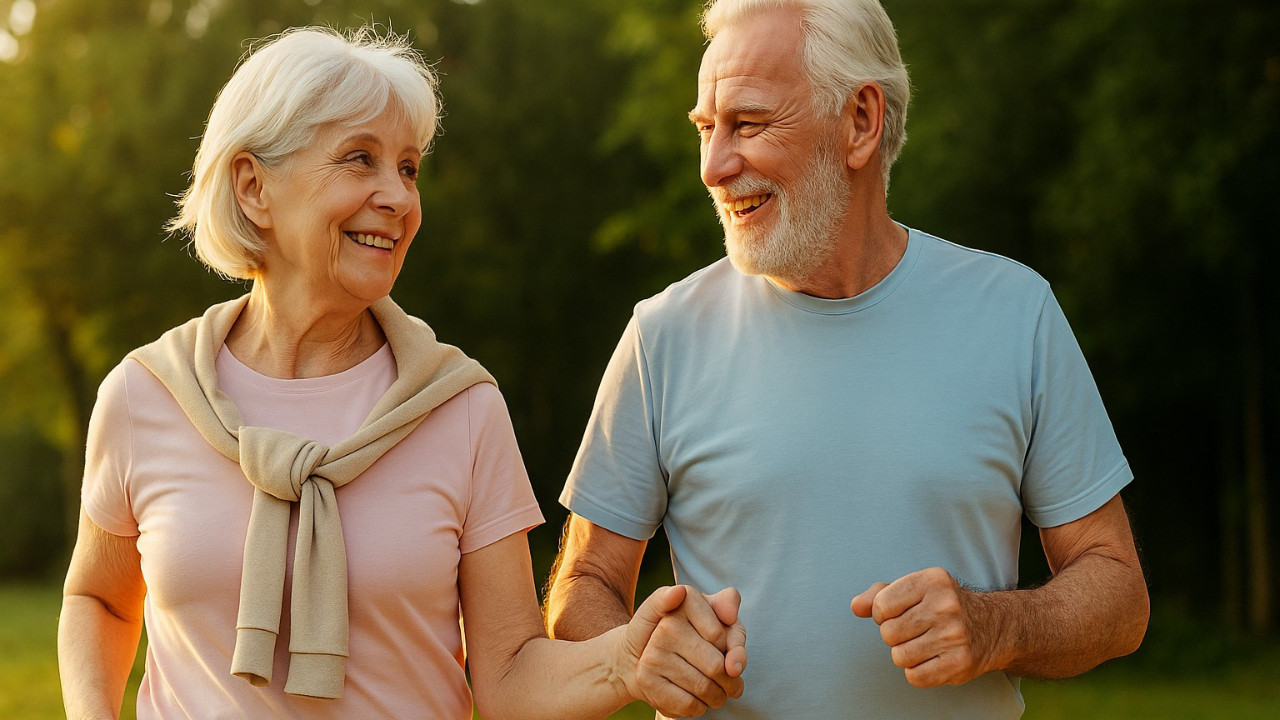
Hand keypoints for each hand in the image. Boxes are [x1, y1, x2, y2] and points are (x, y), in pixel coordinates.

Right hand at [619, 585, 746, 717]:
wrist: (640, 653)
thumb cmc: (691, 631)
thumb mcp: (711, 612)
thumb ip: (727, 604)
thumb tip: (731, 617)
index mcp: (684, 601)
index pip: (721, 636)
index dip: (732, 650)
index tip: (726, 652)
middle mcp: (666, 626)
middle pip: (716, 666)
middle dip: (731, 681)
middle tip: (733, 685)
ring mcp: (653, 654)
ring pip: (704, 688)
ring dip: (719, 696)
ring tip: (719, 693)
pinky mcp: (646, 680)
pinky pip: (689, 704)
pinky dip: (700, 707)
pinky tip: (700, 701)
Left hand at [851, 567, 999, 687]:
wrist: (993, 626)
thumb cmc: (943, 606)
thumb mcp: (914, 589)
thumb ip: (879, 595)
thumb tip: (856, 607)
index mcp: (932, 581)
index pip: (881, 606)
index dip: (883, 614)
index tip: (898, 613)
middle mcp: (946, 606)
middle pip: (888, 633)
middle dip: (895, 635)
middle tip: (914, 630)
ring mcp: (955, 636)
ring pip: (899, 656)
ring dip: (906, 654)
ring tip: (924, 643)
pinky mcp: (960, 663)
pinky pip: (914, 676)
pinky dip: (917, 671)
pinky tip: (932, 658)